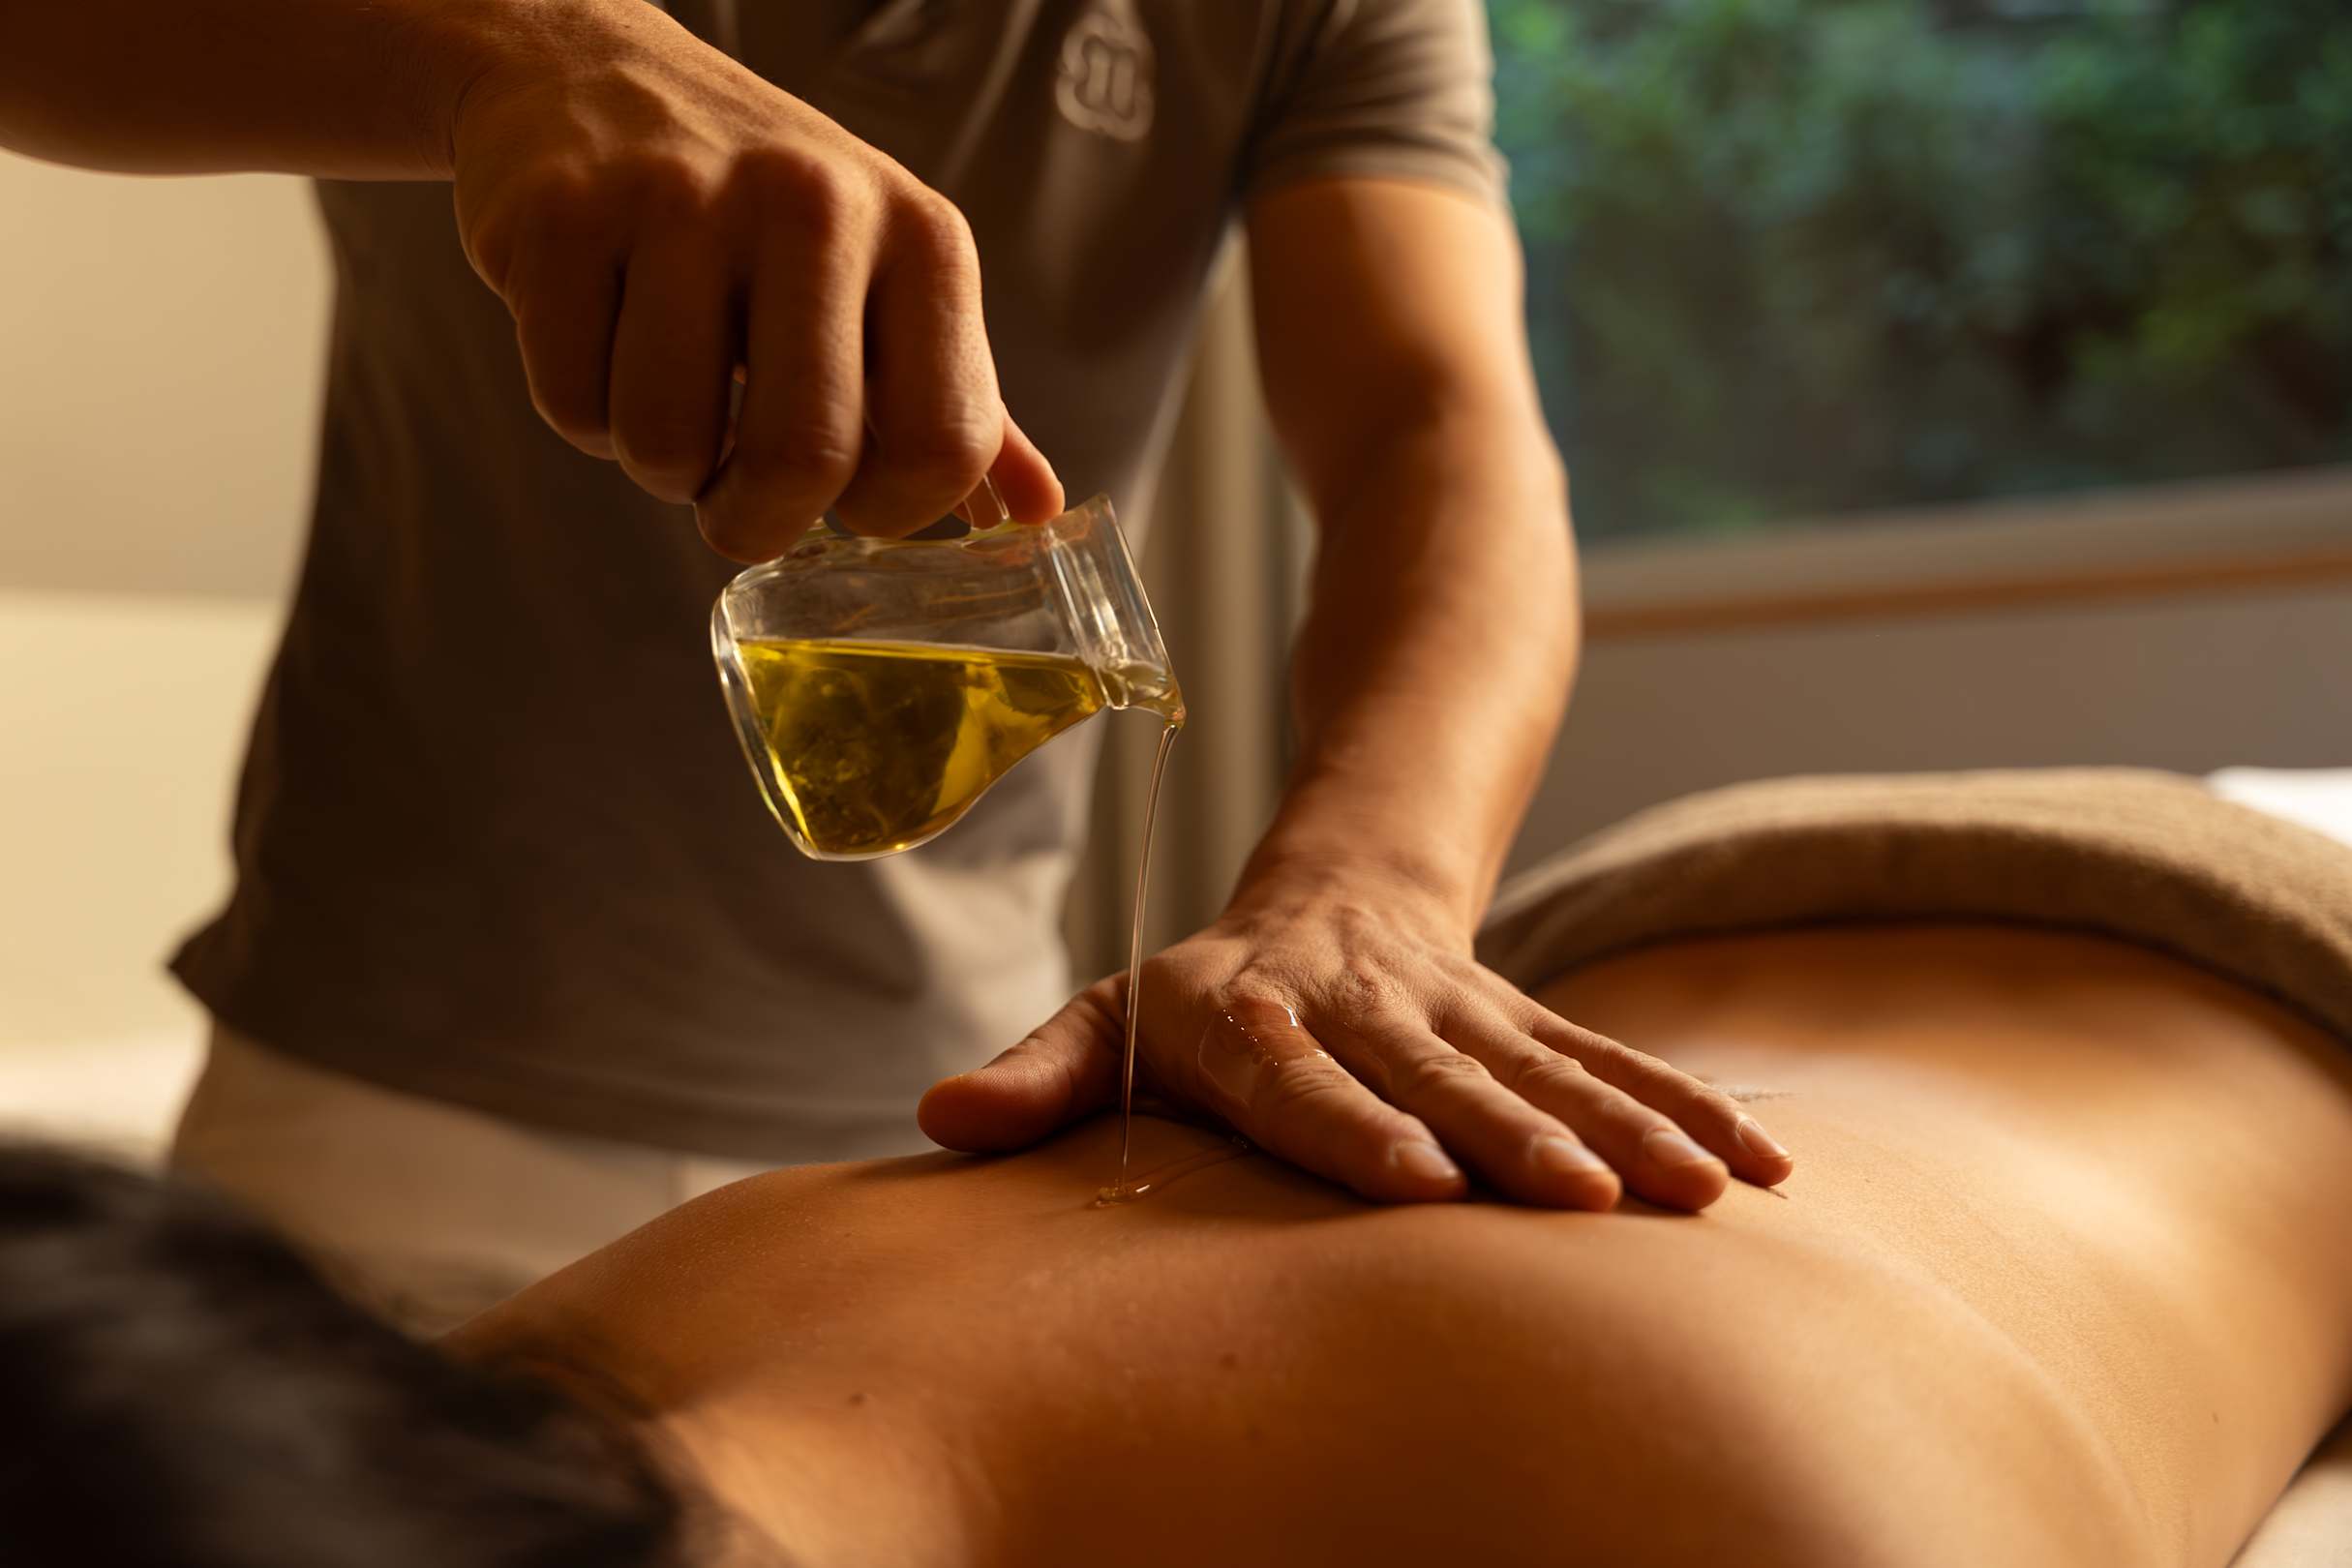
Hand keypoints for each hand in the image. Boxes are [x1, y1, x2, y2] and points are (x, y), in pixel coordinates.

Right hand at [448, 0, 1062, 553]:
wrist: (593, 75)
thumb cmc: (762, 216)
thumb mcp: (886, 285)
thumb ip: (958, 406)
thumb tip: (1037, 514)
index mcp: (922, 236)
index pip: (943, 445)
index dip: (892, 515)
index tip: (849, 503)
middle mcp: (816, 203)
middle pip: (803, 460)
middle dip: (754, 524)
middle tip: (733, 504)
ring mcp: (681, 198)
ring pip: (667, 444)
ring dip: (657, 465)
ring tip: (666, 395)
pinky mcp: (563, 213)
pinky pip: (573, 403)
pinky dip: (582, 414)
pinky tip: (602, 340)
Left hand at [919, 871, 1794, 1208]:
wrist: (1334, 889)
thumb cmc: (1204, 992)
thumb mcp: (1113, 1015)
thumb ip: (1042, 1072)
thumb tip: (939, 1120)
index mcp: (1253, 1014)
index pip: (1301, 1077)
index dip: (1355, 1124)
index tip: (1413, 1180)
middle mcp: (1364, 1008)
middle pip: (1444, 1075)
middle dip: (1518, 1136)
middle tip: (1586, 1200)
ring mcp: (1459, 1011)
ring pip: (1549, 1065)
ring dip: (1629, 1126)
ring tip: (1705, 1193)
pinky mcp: (1524, 1017)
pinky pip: (1611, 1059)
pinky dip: (1687, 1108)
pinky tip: (1763, 1171)